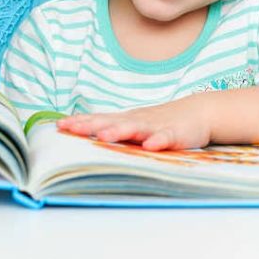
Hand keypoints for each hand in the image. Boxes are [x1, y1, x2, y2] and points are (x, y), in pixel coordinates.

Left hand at [58, 95, 211, 150]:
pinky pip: (166, 138)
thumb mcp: (134, 125)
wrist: (199, 112)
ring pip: (135, 129)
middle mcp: (137, 121)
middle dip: (90, 126)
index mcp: (126, 120)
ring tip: (105, 137)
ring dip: (120, 132)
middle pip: (111, 122)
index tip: (59, 126)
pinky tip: (149, 146)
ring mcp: (155, 126)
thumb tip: (85, 136)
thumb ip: (113, 129)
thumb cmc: (161, 122)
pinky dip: (158, 141)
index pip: (98, 120)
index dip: (79, 123)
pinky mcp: (175, 134)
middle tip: (71, 129)